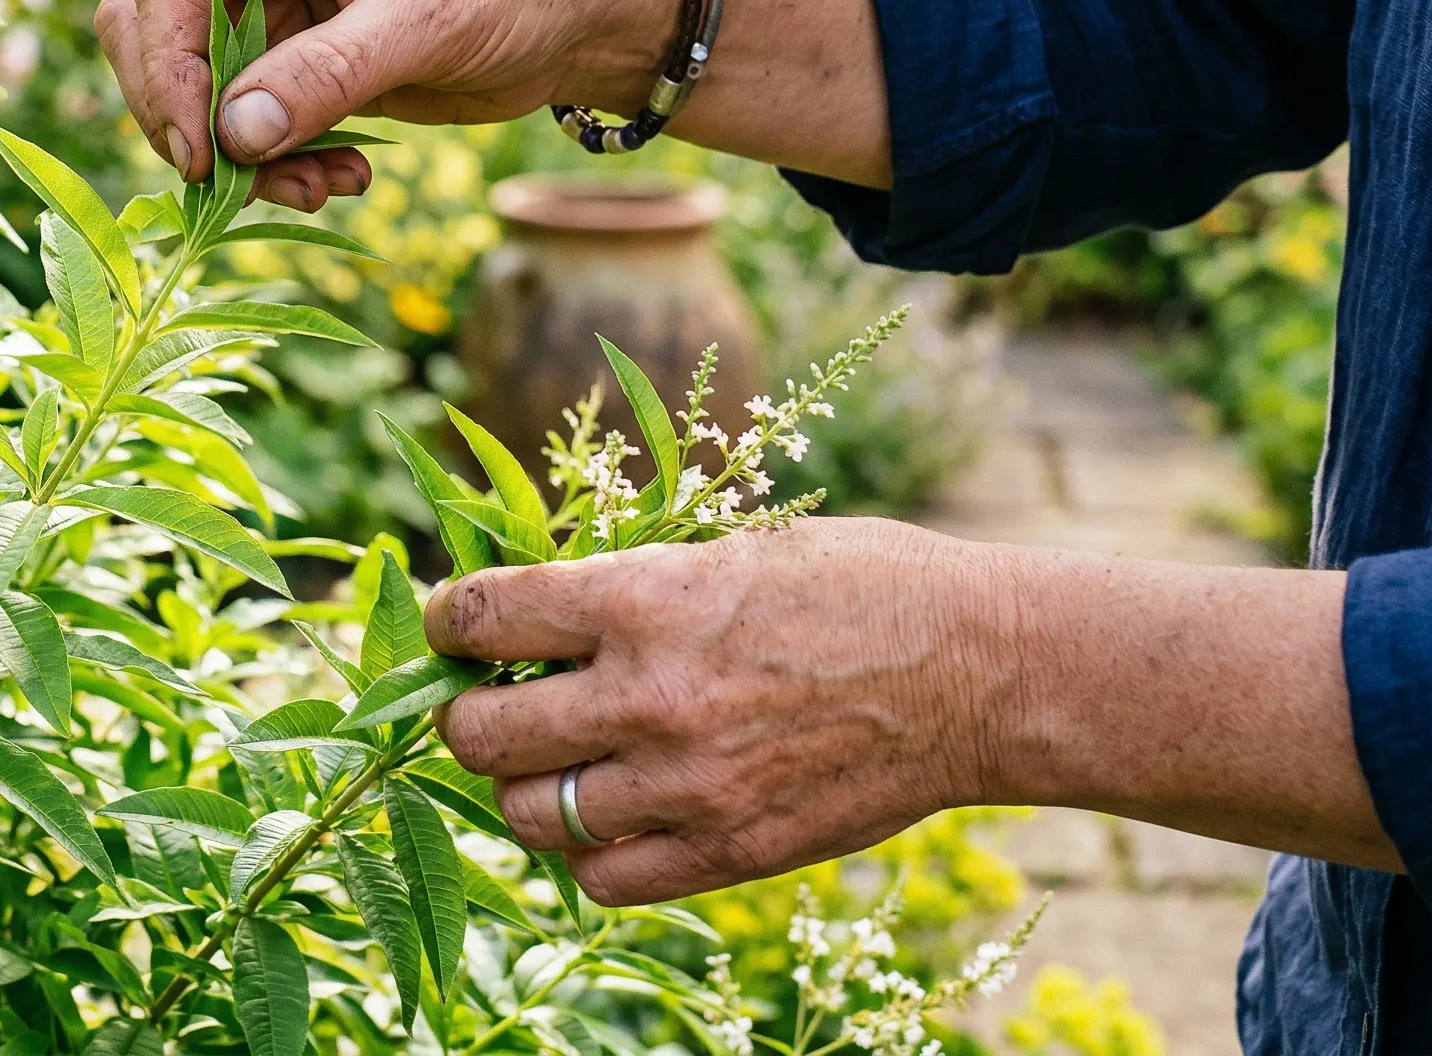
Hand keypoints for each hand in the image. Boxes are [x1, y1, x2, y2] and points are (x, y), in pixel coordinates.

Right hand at [94, 0, 677, 209]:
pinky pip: (234, 120)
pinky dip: (270, 164)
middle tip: (235, 185)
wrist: (577, 12)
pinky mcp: (281, 53)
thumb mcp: (428, 22)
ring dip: (237, 154)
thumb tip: (230, 138)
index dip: (167, 66)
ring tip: (320, 187)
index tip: (202, 152)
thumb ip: (325, 75)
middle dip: (188, 115)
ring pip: (185, 86)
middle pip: (150, 27)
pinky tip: (340, 178)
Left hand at [423, 518, 1399, 896]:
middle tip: (489, 704)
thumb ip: (633, 588)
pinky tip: (612, 815)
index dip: (449, 622)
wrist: (981, 672)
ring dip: (526, 788)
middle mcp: (650, 697)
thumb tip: (540, 612)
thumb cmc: (863, 586)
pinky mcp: (728, 853)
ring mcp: (686, 786)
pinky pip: (601, 880)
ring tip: (557, 762)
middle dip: (467, 716)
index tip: (454, 628)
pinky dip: (589, 852)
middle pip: (482, 734)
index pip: (486, 616)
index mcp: (646, 600)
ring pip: (530, 815)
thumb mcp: (734, 550)